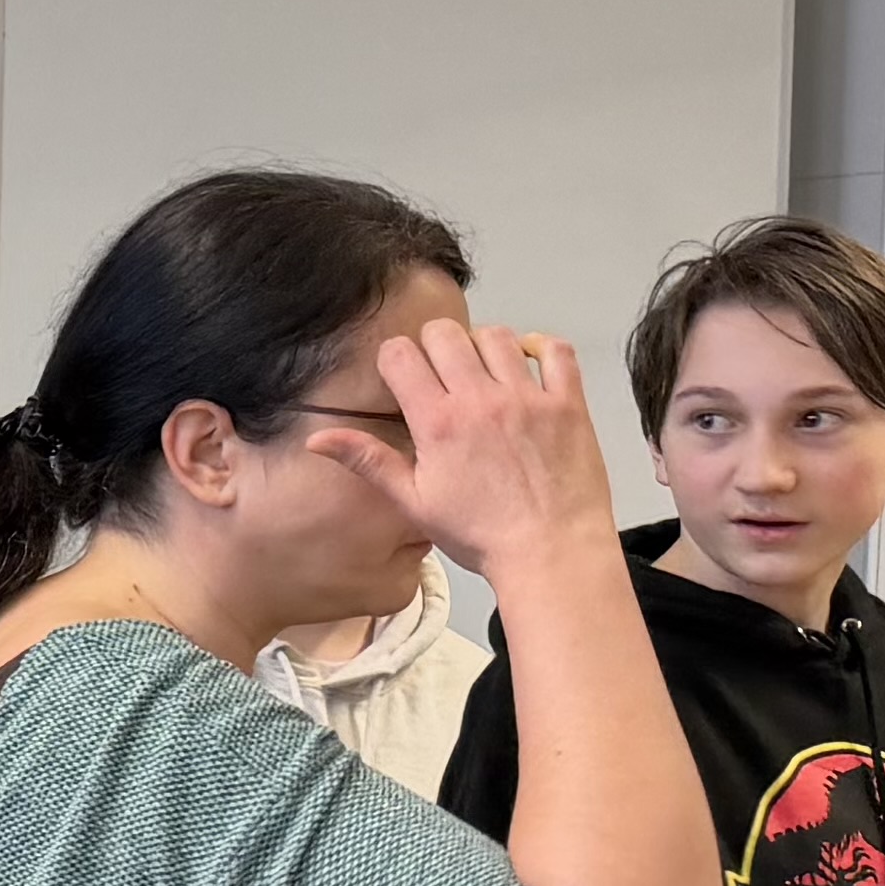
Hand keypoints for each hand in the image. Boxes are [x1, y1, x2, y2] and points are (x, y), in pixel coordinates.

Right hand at [299, 318, 622, 588]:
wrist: (551, 552)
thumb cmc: (483, 535)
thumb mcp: (414, 502)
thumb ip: (367, 461)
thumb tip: (318, 440)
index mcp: (438, 423)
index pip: (401, 354)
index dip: (394, 358)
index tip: (401, 375)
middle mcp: (481, 401)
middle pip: (445, 333)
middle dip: (433, 344)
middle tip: (439, 370)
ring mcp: (528, 398)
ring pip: (496, 335)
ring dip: (481, 344)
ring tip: (481, 369)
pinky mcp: (566, 404)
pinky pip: (556, 352)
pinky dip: (541, 347)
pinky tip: (528, 362)